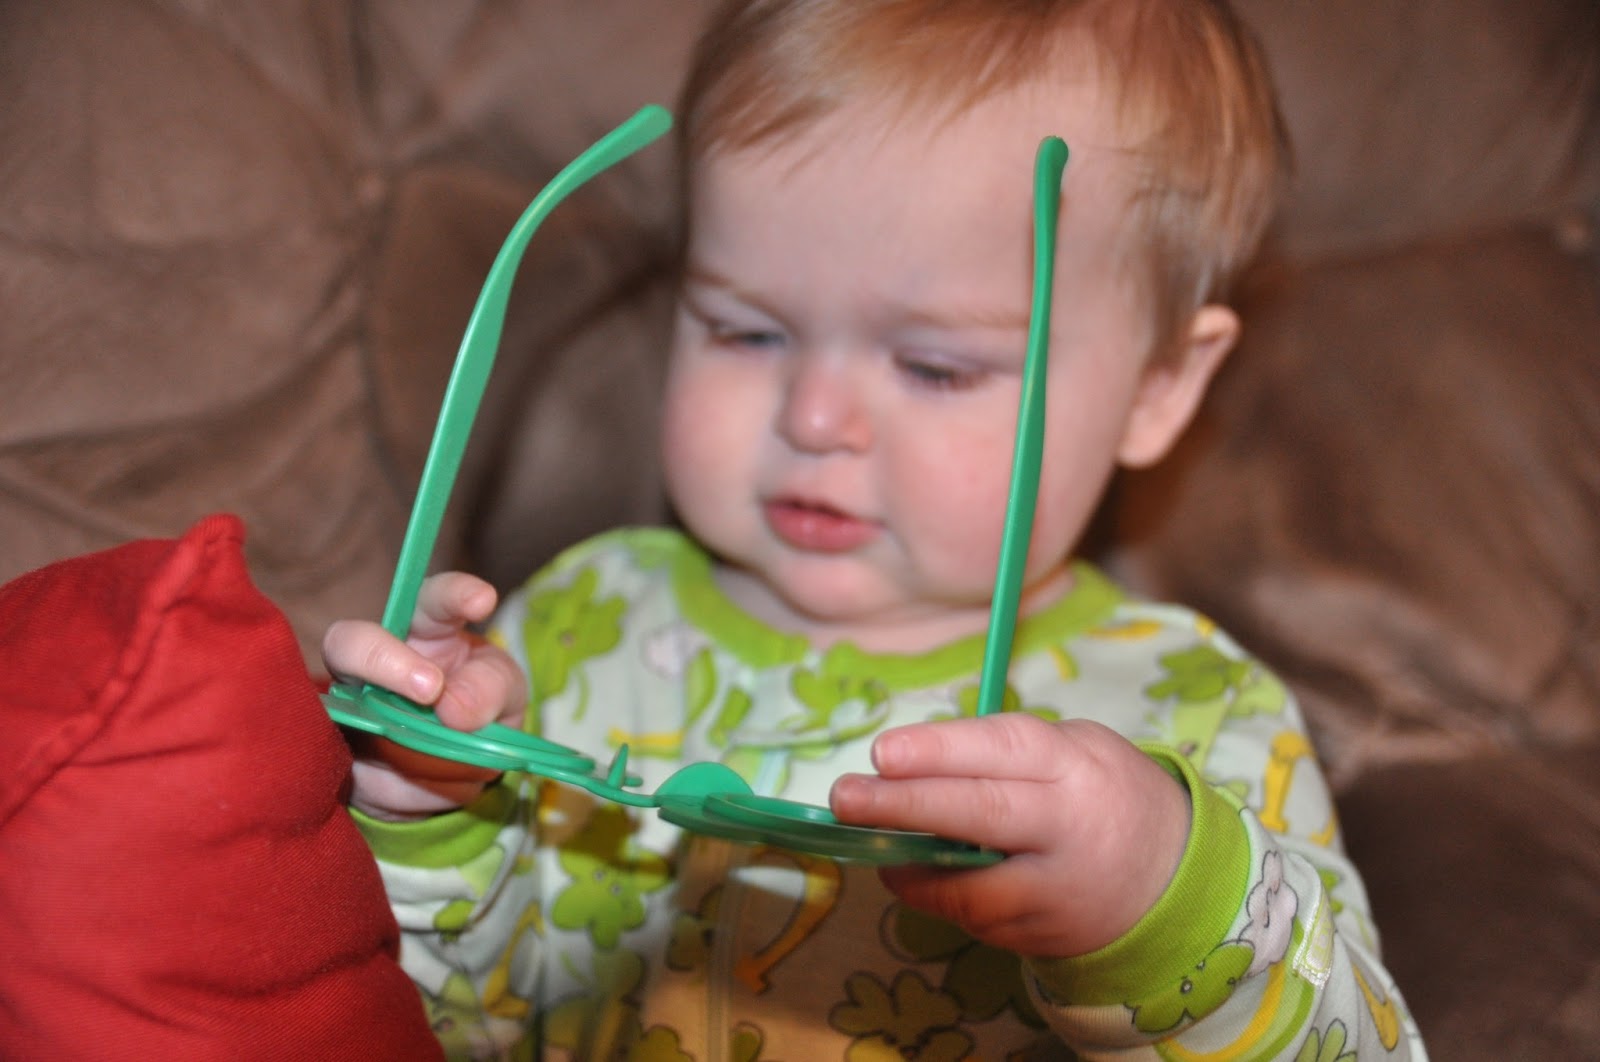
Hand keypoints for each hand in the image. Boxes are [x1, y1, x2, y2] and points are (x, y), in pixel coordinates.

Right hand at [322, 572, 527, 820]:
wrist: (454, 768)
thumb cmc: (478, 708)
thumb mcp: (505, 695)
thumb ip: (492, 688)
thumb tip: (454, 709)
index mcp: (425, 633)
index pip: (432, 600)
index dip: (454, 594)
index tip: (484, 600)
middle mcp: (371, 663)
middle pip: (350, 644)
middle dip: (387, 662)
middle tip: (432, 690)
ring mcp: (345, 711)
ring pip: (358, 722)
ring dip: (419, 751)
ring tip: (466, 766)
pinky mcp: (336, 762)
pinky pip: (368, 781)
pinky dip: (414, 791)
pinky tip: (439, 787)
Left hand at [829, 715, 1190, 957]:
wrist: (1175, 878)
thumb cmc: (1105, 794)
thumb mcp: (1077, 749)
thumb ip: (1007, 751)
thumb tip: (918, 759)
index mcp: (1074, 765)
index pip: (1002, 750)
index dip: (939, 751)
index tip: (883, 752)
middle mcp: (1068, 827)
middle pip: (982, 813)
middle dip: (906, 805)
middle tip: (847, 797)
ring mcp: (1057, 890)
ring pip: (971, 884)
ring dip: (909, 864)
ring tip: (867, 842)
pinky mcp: (1042, 935)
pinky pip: (976, 916)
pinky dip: (935, 894)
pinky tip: (909, 871)